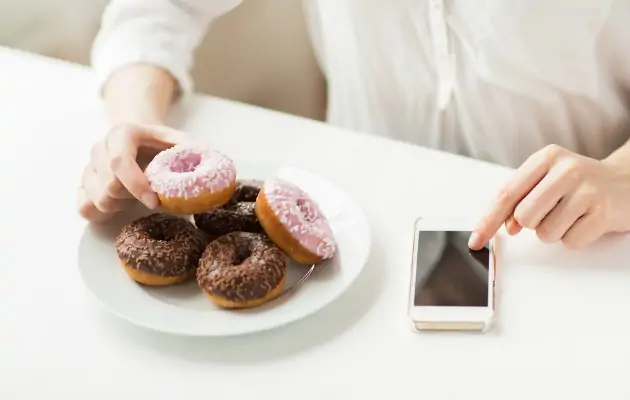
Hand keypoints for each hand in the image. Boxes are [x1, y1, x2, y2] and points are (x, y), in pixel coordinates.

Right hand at [78, 123, 186, 222]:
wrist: (140, 139)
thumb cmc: (163, 145)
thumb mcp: (181, 141)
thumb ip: (194, 151)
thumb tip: (212, 164)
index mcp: (122, 133)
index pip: (119, 162)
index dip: (136, 185)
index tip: (156, 202)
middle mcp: (99, 148)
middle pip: (108, 186)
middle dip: (133, 197)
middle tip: (151, 195)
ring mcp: (88, 167)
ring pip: (98, 200)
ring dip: (121, 206)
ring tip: (136, 197)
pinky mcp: (83, 186)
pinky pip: (85, 209)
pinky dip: (104, 214)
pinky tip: (122, 205)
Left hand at [469, 144, 629, 249]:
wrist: (625, 184)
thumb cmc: (576, 184)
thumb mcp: (545, 180)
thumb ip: (519, 199)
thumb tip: (506, 226)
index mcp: (545, 158)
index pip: (506, 193)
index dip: (488, 220)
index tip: (475, 240)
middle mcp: (567, 169)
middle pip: (524, 216)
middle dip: (531, 223)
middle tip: (551, 211)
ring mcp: (588, 190)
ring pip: (545, 233)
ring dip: (553, 231)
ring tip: (570, 215)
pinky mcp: (604, 213)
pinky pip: (569, 242)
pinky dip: (573, 238)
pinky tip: (585, 221)